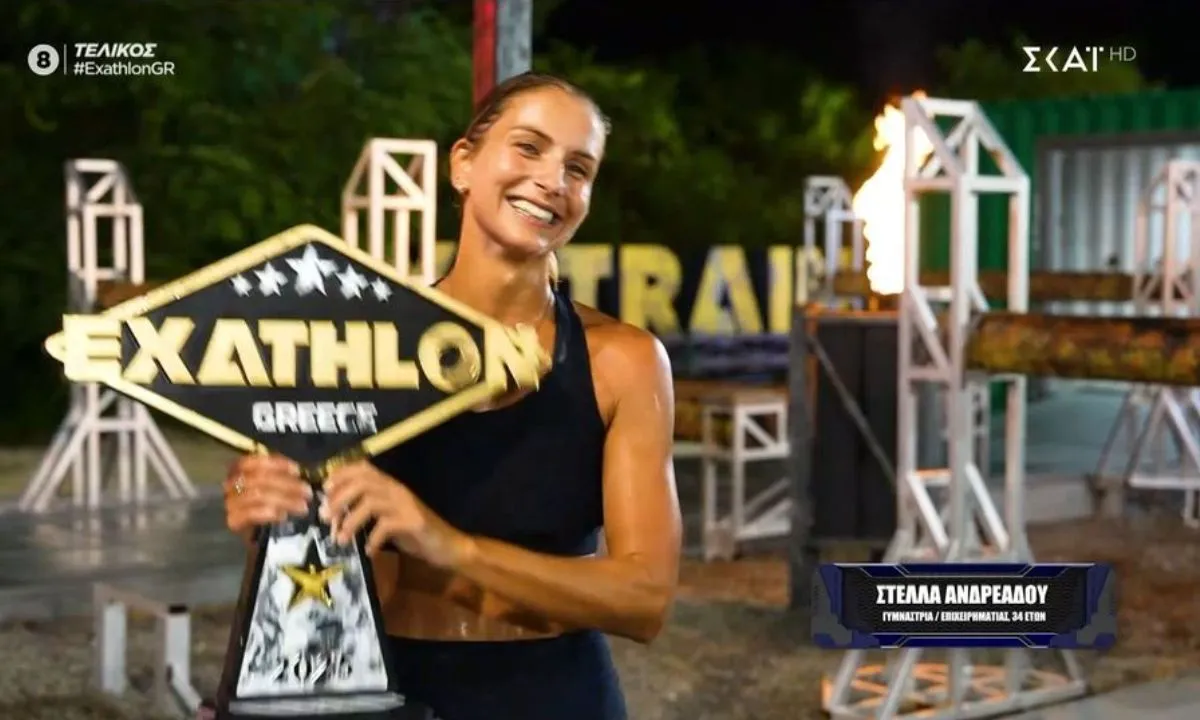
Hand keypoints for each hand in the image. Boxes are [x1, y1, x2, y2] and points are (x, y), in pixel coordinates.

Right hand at [223, 454, 311, 533]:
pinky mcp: (233, 521)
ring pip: (257, 495)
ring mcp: (231, 503)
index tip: (296, 471)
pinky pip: (249, 514)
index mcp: (240, 471)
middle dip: (287, 484)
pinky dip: (268, 513)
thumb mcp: (279, 487)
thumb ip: (284, 477)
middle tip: (307, 492)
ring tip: (302, 507)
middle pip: (259, 478)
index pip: (254, 462)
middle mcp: (232, 484)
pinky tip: (283, 516)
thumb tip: (299, 473)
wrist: (265, 537)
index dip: (276, 464)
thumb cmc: (274, 506)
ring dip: (284, 500)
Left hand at [322, 461, 474, 566]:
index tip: (324, 489)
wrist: (447, 546)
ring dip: (350, 521)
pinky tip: (368, 551)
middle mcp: (398, 491)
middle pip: (363, 483)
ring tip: (340, 539)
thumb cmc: (414, 533)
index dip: (341, 475)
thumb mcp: (387, 518)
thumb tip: (334, 516)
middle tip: (325, 517)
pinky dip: (372, 539)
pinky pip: (386, 526)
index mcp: (390, 486)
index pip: (363, 468)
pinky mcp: (414, 522)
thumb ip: (366, 513)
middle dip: (339, 498)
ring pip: (371, 503)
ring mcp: (407, 505)